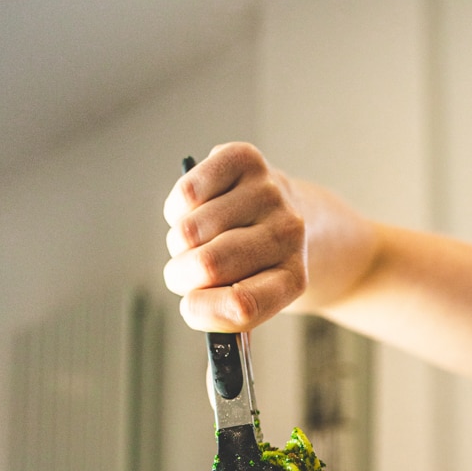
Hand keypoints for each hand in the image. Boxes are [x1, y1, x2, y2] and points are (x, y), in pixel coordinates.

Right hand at [163, 143, 307, 331]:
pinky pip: (187, 192)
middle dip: (180, 276)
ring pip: (190, 230)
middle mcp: (288, 233)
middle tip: (184, 274)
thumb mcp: (252, 298)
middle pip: (208, 265)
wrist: (295, 218)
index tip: (189, 308)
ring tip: (195, 242)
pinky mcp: (246, 159)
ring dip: (178, 244)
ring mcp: (268, 192)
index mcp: (292, 279)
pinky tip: (193, 212)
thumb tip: (193, 305)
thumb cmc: (260, 266)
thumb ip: (223, 311)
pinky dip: (176, 210)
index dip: (203, 312)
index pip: (241, 306)